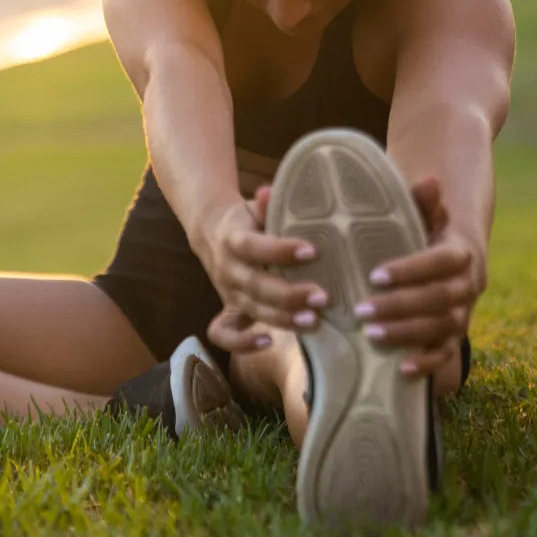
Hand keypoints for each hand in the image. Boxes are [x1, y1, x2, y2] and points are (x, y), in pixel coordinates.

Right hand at [202, 187, 328, 351]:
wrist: (213, 232)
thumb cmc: (248, 219)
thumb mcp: (254, 207)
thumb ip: (265, 205)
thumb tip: (269, 192)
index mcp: (233, 239)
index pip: (253, 247)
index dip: (280, 250)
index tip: (312, 251)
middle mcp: (229, 268)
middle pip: (255, 286)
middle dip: (289, 295)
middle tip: (323, 297)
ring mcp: (228, 292)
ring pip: (251, 309)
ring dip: (282, 319)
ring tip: (315, 321)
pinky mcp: (229, 309)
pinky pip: (224, 334)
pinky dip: (241, 343)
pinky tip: (268, 342)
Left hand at [353, 175, 482, 380]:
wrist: (448, 257)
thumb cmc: (424, 232)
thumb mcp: (423, 215)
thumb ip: (423, 202)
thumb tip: (429, 180)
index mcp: (461, 252)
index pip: (440, 262)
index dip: (410, 270)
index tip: (374, 275)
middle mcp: (468, 285)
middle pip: (440, 299)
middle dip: (400, 306)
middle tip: (361, 310)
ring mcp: (463, 313)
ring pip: (443, 327)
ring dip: (407, 333)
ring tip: (370, 334)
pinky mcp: (454, 335)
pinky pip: (447, 353)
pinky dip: (428, 364)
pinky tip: (401, 369)